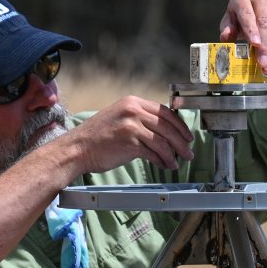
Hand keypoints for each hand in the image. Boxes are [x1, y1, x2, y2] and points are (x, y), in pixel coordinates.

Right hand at [68, 96, 193, 173]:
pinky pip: (154, 152)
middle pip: (168, 126)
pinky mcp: (130, 142)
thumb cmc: (98, 136)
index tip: (187, 136)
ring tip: (177, 162)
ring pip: (163, 141)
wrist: (78, 148)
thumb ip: (141, 120)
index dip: (180, 125)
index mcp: (133, 102)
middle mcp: (133, 110)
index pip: (165, 111)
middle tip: (188, 152)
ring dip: (173, 154)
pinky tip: (164, 165)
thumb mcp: (120, 117)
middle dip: (182, 142)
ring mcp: (131, 126)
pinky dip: (162, 161)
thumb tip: (164, 132)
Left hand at [218, 0, 266, 74]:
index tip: (255, 44)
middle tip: (262, 63)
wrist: (259, 16)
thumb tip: (225, 36)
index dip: (251, 29)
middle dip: (264, 45)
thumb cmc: (238, 22)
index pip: (247, 14)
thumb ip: (227, 30)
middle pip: (264, 22)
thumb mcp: (230, 25)